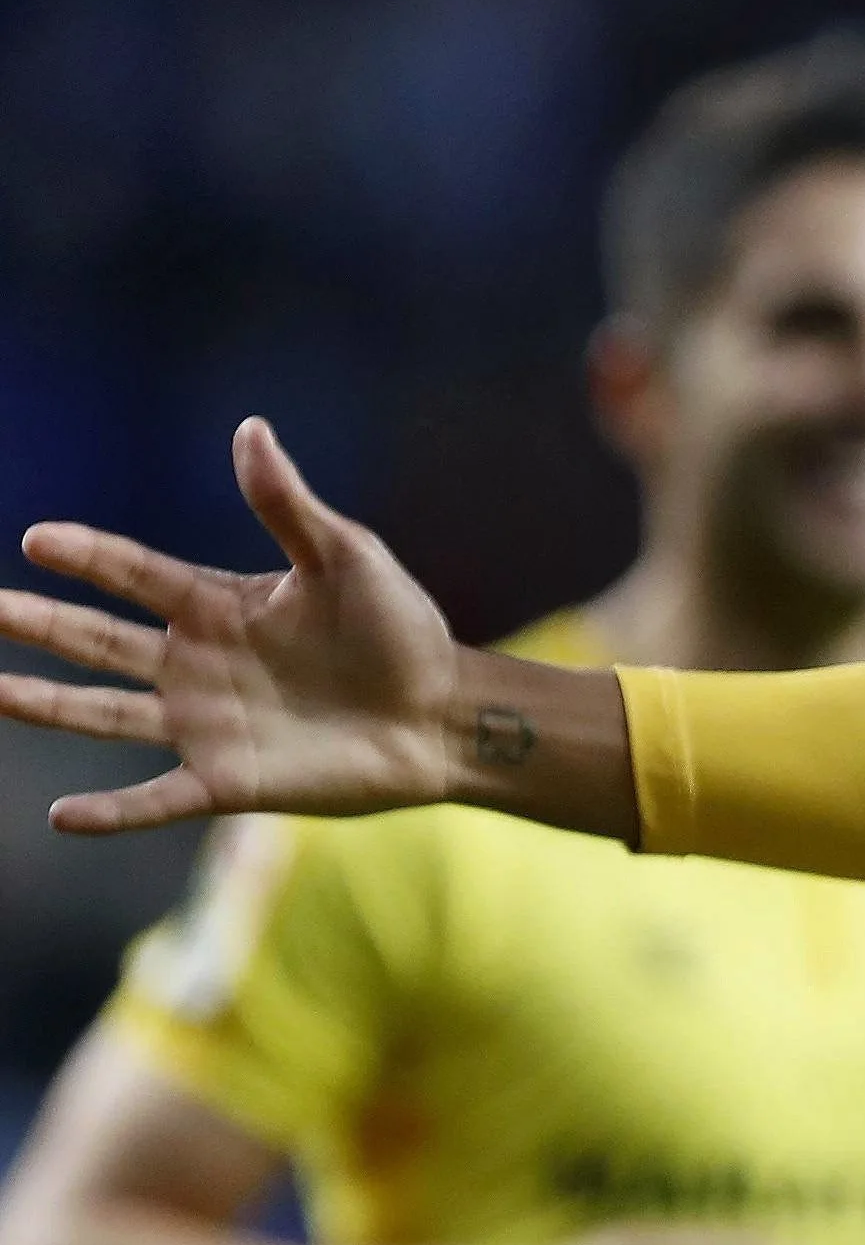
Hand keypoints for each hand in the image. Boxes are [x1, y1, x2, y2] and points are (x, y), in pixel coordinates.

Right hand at [0, 418, 465, 833]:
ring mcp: (207, 724)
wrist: (445, 714)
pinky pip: (157, 799)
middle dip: (39, 624)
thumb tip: (250, 428)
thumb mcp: (347, 558)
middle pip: (98, 641)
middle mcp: (198, 664)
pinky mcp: (230, 781)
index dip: (88, 556)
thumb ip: (288, 504)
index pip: (134, 574)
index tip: (38, 537)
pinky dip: (112, 811)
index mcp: (219, 605)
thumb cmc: (401, 630)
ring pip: (105, 713)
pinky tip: (61, 816)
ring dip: (46, 705)